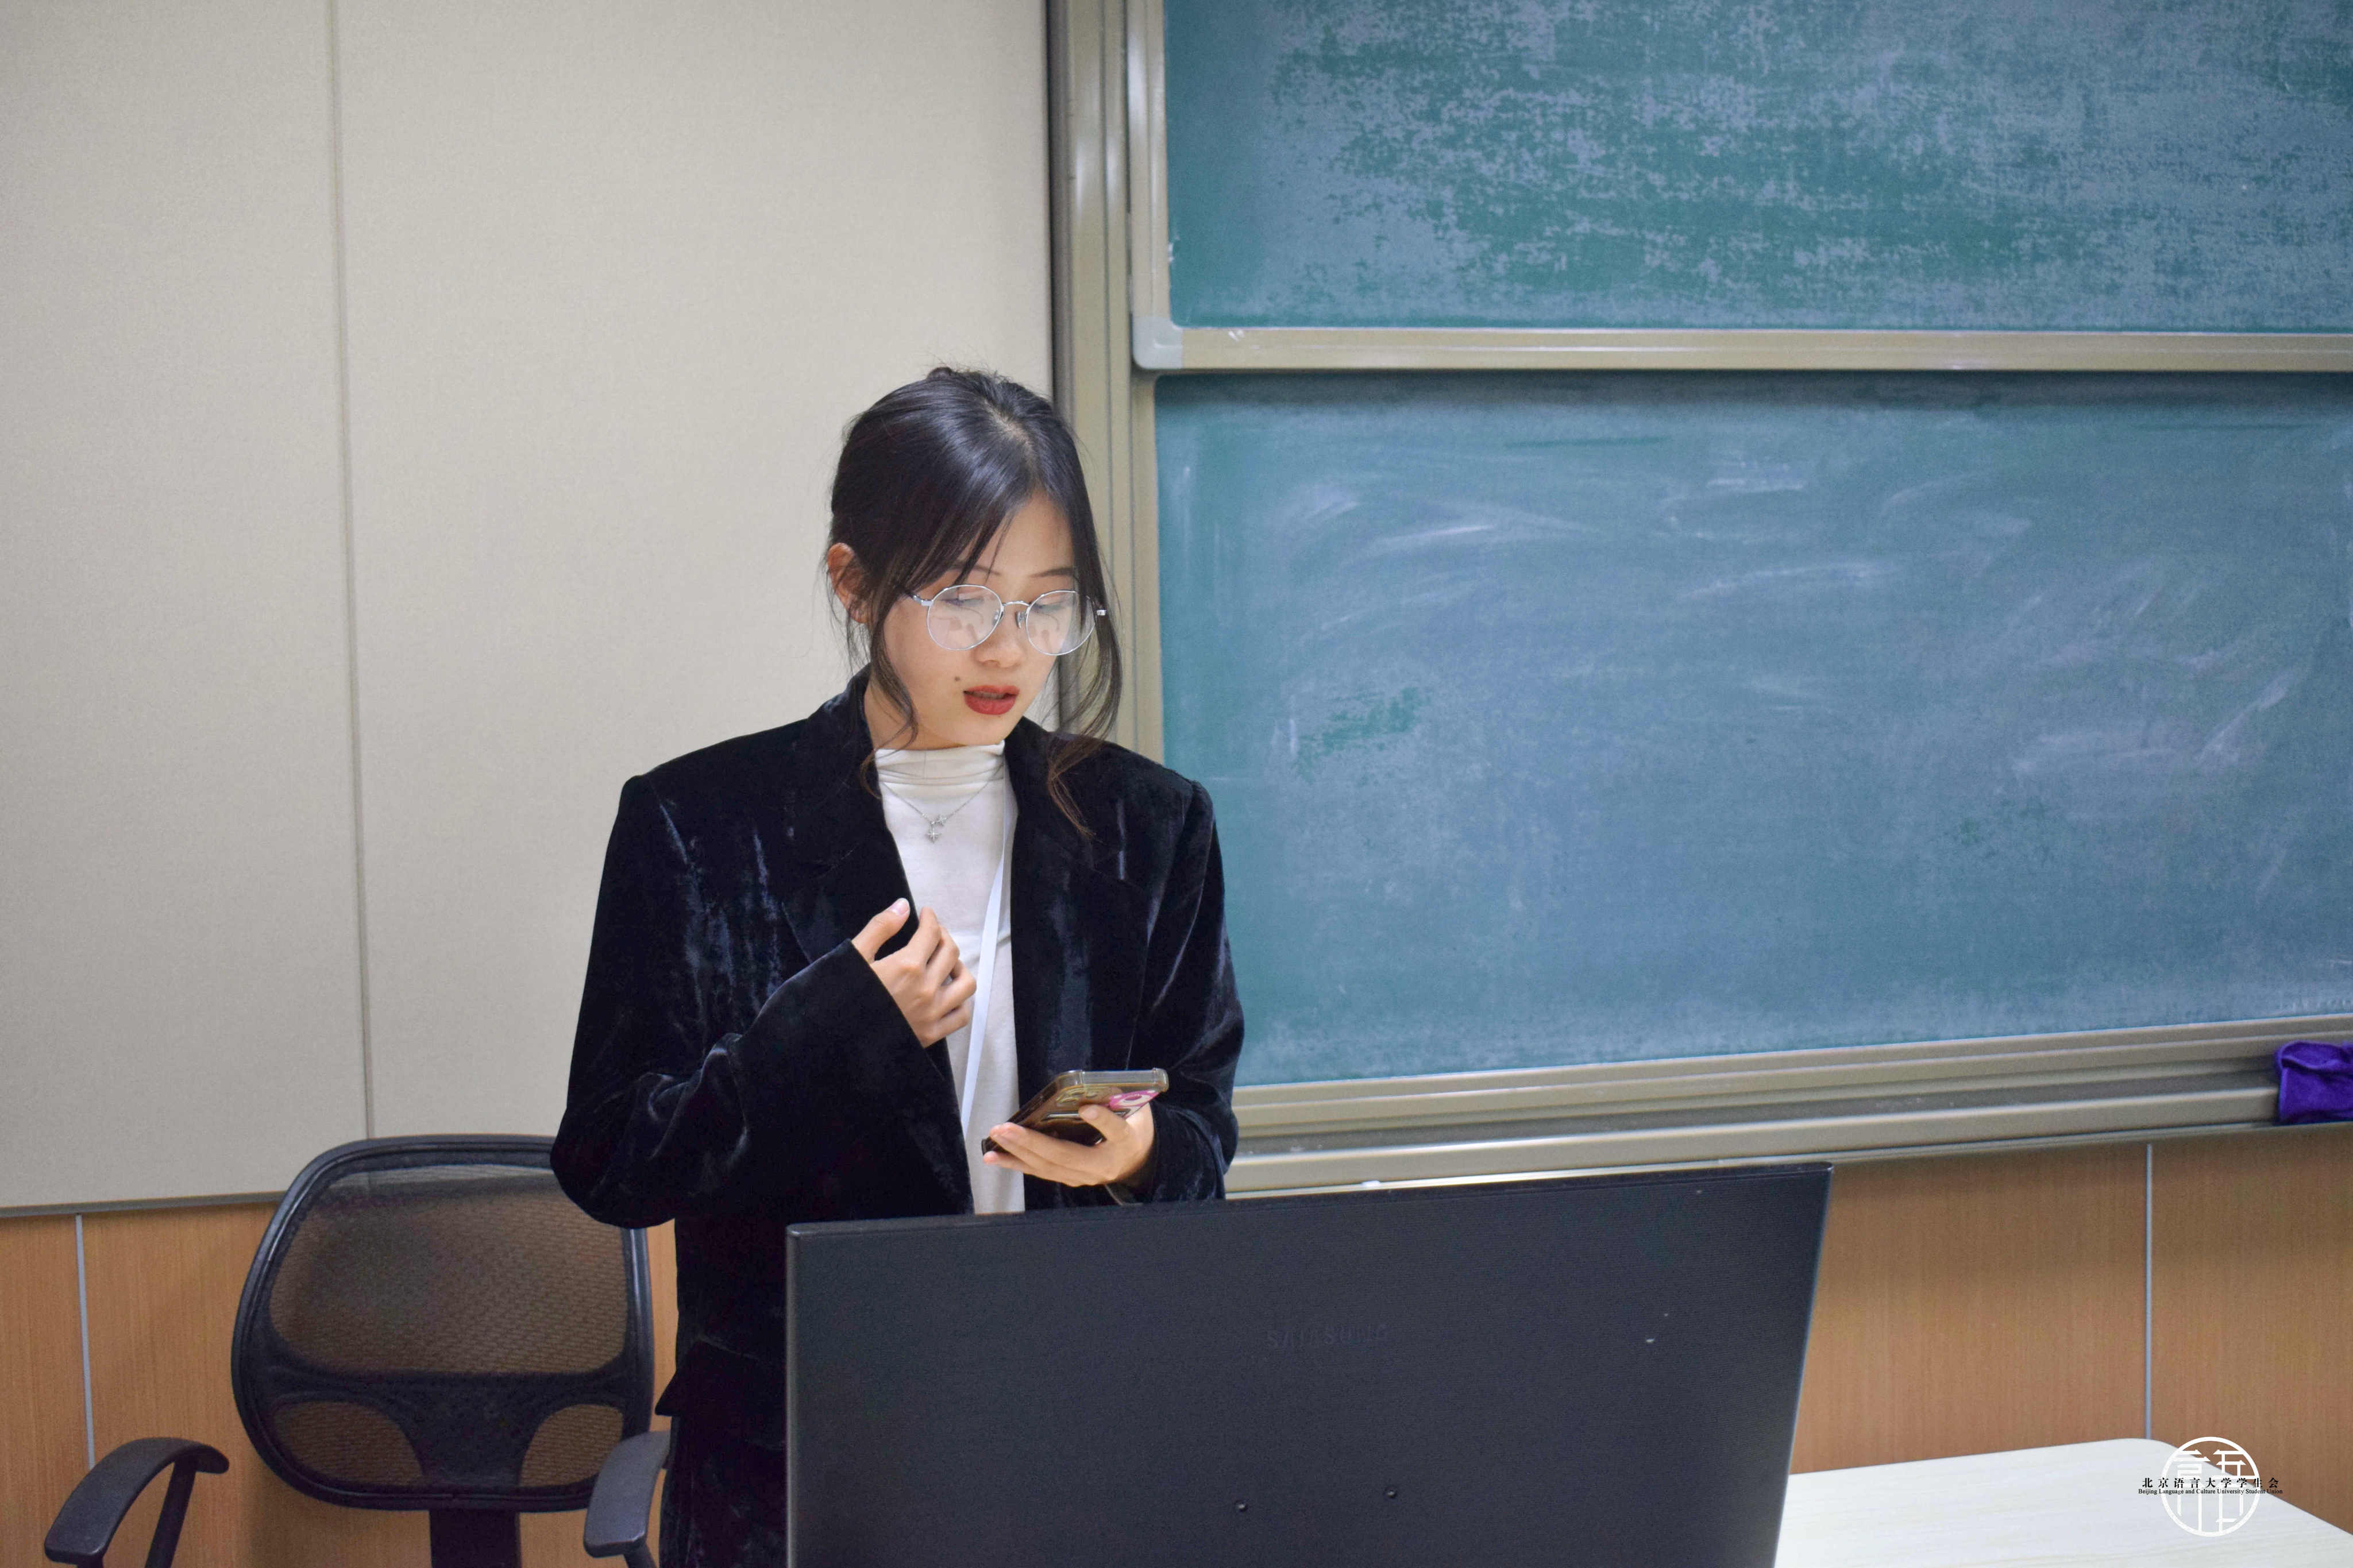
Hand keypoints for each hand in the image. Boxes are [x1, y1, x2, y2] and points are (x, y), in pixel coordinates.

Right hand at [851, 899, 973, 1046]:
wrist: (835, 1042)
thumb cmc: (840, 997)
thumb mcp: (855, 956)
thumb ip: (881, 928)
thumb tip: (902, 905)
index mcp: (907, 966)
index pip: (931, 933)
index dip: (930, 919)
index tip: (926, 914)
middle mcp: (926, 989)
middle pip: (950, 952)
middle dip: (943, 936)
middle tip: (932, 934)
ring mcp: (932, 1013)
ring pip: (965, 983)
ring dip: (959, 968)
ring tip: (945, 963)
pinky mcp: (932, 1034)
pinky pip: (961, 1015)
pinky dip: (961, 1002)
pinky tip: (949, 994)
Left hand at [983, 1102, 1154, 1190]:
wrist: (1136, 1159)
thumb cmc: (1131, 1126)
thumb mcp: (1133, 1108)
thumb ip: (1116, 1098)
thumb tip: (1088, 1086)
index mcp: (1126, 1142)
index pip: (1116, 1131)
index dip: (1102, 1121)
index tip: (1088, 1109)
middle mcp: (1103, 1166)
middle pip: (1066, 1155)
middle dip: (1032, 1142)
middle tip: (1005, 1129)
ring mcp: (1084, 1176)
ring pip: (1048, 1167)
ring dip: (1017, 1153)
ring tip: (995, 1139)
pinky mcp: (1070, 1178)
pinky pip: (1041, 1171)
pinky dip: (1016, 1163)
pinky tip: (995, 1156)